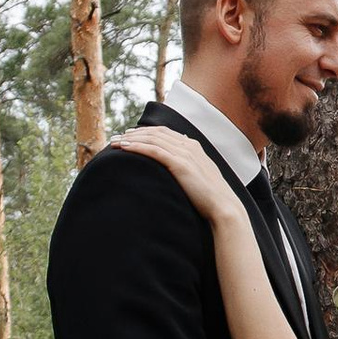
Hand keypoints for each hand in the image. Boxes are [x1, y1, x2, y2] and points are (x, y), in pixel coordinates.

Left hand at [111, 124, 244, 223]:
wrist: (223, 206)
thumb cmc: (210, 197)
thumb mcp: (199, 176)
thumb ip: (189, 166)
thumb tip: (178, 164)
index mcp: (193, 146)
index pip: (164, 132)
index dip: (145, 132)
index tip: (129, 135)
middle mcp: (188, 145)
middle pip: (155, 133)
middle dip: (134, 133)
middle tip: (116, 137)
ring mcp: (185, 153)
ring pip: (152, 140)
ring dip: (131, 139)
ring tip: (115, 142)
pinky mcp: (179, 164)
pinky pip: (153, 151)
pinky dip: (137, 147)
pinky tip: (124, 148)